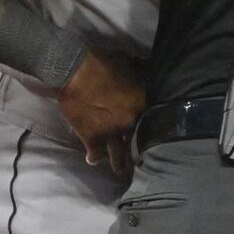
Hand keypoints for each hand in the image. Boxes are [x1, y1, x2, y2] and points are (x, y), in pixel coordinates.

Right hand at [58, 49, 145, 175]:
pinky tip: (93, 160)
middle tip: (143, 161)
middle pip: (139, 143)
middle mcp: (130, 123)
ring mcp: (110, 133)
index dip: (155, 128)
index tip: (158, 136)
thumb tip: (150, 70)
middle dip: (139, 151)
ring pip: (119, 155)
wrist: (74, 71)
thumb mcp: (129, 65)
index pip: (155, 120)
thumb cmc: (103, 63)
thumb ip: (141, 73)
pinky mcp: (91, 138)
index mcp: (142, 104)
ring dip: (120, 164)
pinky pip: (95, 154)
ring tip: (122, 171)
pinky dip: (93, 157)